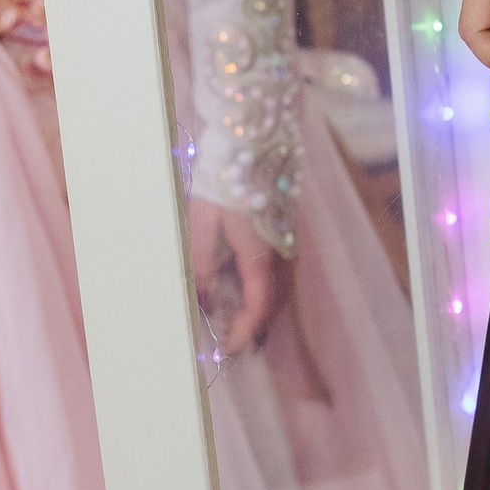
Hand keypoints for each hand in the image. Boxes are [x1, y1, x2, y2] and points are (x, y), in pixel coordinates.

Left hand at [188, 197, 292, 355]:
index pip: (258, 304)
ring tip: (243, 325)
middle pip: (275, 300)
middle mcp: (281, 253)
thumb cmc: (224, 182)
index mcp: (260, 255)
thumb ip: (202, 265)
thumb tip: (205, 298)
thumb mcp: (202, 224)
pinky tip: (253, 292)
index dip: (245, 329)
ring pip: (282, 287)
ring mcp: (287, 242)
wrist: (252, 143)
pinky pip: (282, 273)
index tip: (229, 347)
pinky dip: (269, 291)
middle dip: (257, 326)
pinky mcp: (286, 231)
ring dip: (264, 309)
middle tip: (235, 343)